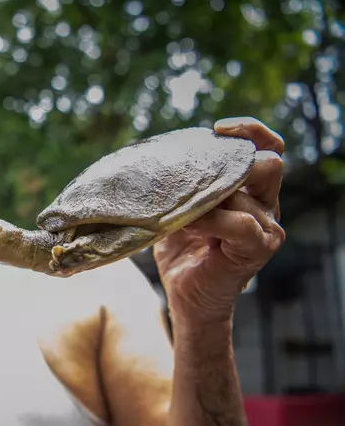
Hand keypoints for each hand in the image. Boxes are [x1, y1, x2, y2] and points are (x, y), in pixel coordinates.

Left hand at [153, 117, 285, 324]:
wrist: (185, 297)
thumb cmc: (180, 252)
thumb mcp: (178, 210)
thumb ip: (181, 185)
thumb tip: (156, 159)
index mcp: (251, 190)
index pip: (268, 147)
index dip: (250, 131)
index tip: (217, 129)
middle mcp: (266, 205)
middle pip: (267, 164)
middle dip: (232, 162)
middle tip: (196, 171)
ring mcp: (267, 227)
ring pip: (247, 192)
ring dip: (209, 195)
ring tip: (180, 209)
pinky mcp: (258, 248)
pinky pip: (241, 223)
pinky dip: (211, 219)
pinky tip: (188, 225)